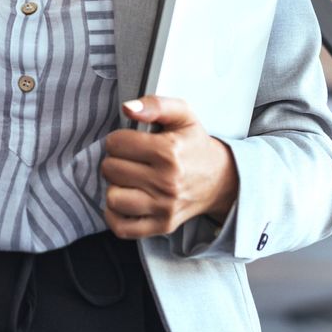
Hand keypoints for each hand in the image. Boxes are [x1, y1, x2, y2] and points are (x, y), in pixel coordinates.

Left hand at [101, 96, 238, 239]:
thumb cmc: (194, 145)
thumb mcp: (182, 114)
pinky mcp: (162, 226)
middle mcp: (166, 182)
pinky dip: (116, 215)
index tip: (129, 141)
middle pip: (110, 169)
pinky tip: (126, 199)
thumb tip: (128, 108)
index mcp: (168, 152)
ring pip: (113, 198)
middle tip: (130, 160)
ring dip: (115, 186)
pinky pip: (121, 228)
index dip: (118, 139)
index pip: (115, 144)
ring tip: (129, 179)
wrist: (220, 179)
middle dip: (115, 160)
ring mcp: (164, 207)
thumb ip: (155, 104)